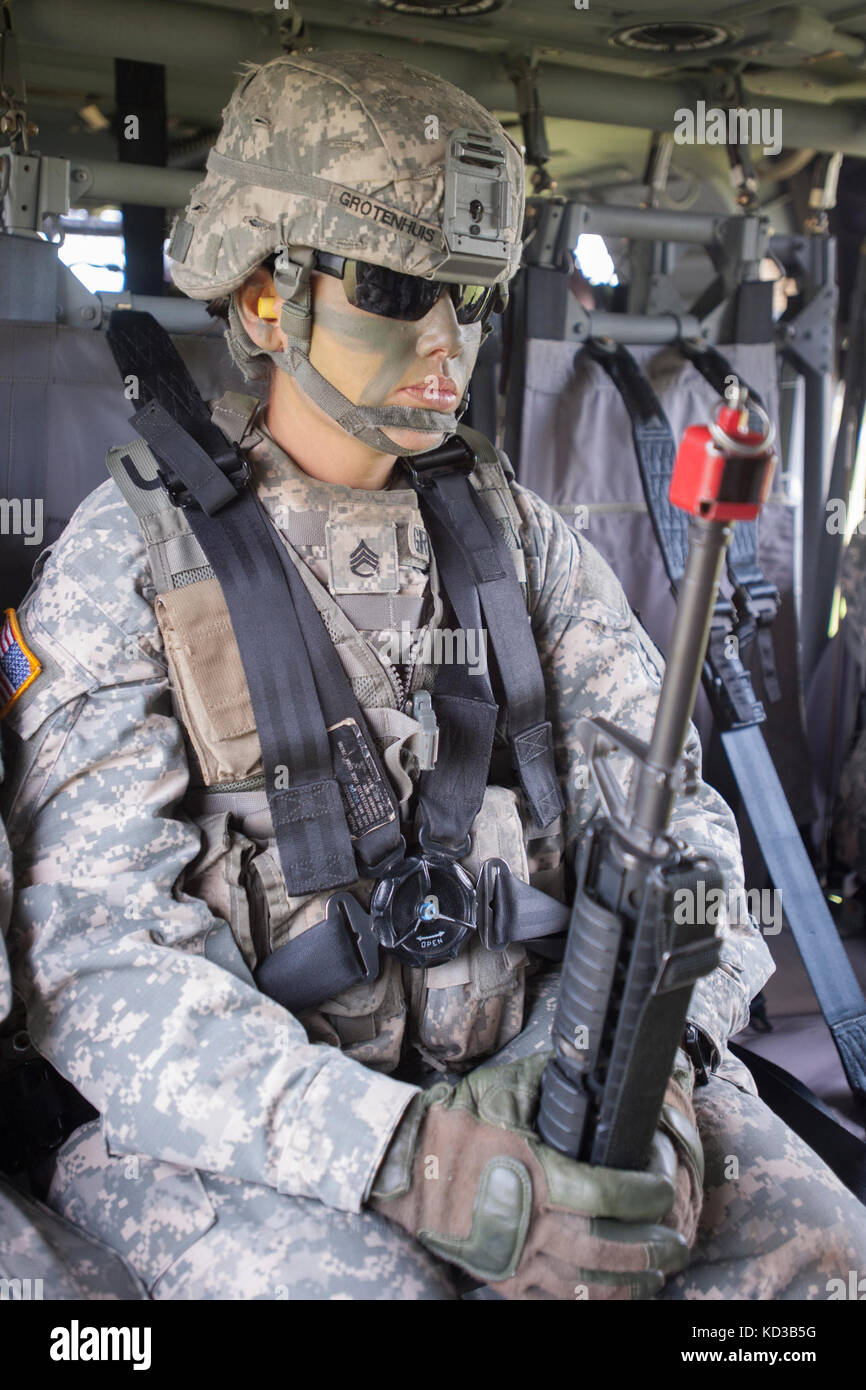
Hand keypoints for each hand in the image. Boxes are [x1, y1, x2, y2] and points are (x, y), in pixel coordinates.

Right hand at [369, 1053, 703, 1299]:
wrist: (409, 1166)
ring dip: (632, 1280)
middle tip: (677, 1240)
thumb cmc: (461, 1124)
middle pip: (606, 1246)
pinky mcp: (507, 1279)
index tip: (663, 1185)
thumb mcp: (506, 1088)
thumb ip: (554, 1081)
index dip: (645, 1194)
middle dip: (651, 1247)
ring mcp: (517, 1256)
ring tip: (660, 1269)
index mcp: (534, 1171)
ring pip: (588, 1282)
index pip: (606, 1193)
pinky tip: (620, 1292)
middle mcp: (529, 1220)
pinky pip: (559, 1300)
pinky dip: (596, 1300)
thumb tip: (599, 1065)